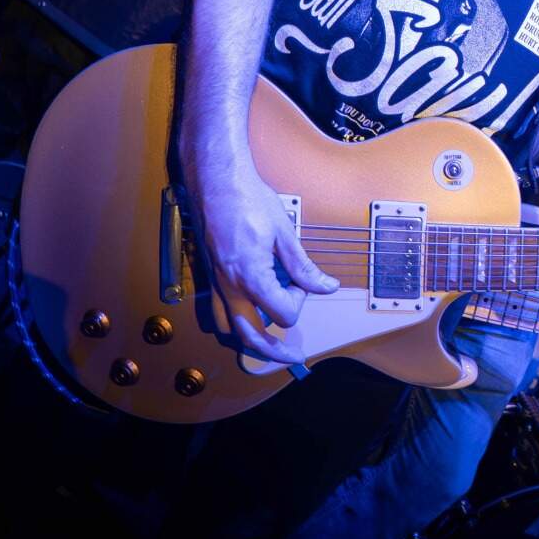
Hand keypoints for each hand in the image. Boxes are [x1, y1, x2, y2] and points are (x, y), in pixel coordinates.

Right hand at [187, 161, 338, 363]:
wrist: (215, 182)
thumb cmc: (248, 200)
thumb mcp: (284, 232)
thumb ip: (303, 266)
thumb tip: (327, 286)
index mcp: (251, 276)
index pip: (282, 314)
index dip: (300, 301)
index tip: (302, 281)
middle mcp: (229, 286)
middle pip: (250, 337)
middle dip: (274, 350)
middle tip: (294, 356)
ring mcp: (216, 284)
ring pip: (228, 330)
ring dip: (250, 339)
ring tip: (270, 341)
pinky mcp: (211, 277)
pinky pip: (218, 312)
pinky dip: (234, 322)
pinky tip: (249, 314)